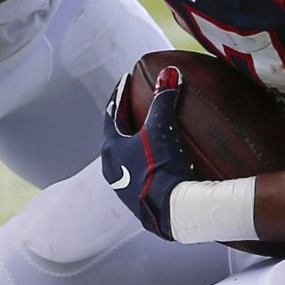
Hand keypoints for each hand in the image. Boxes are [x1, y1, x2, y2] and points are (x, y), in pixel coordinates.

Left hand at [102, 67, 194, 240]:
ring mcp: (123, 187)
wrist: (173, 211)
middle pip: (116, 135)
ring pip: (126, 156)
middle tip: (134, 103)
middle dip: (125, 118)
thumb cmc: (162, 168)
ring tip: (147, 131)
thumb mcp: (162, 130)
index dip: (120, 94)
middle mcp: (112, 168)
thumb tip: (169, 72)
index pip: (112, 113)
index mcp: (111, 149)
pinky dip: (145, 160)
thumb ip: (164, 100)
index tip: (126, 80)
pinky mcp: (139, 199)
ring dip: (135, 141)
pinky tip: (158, 160)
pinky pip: (139, 172)